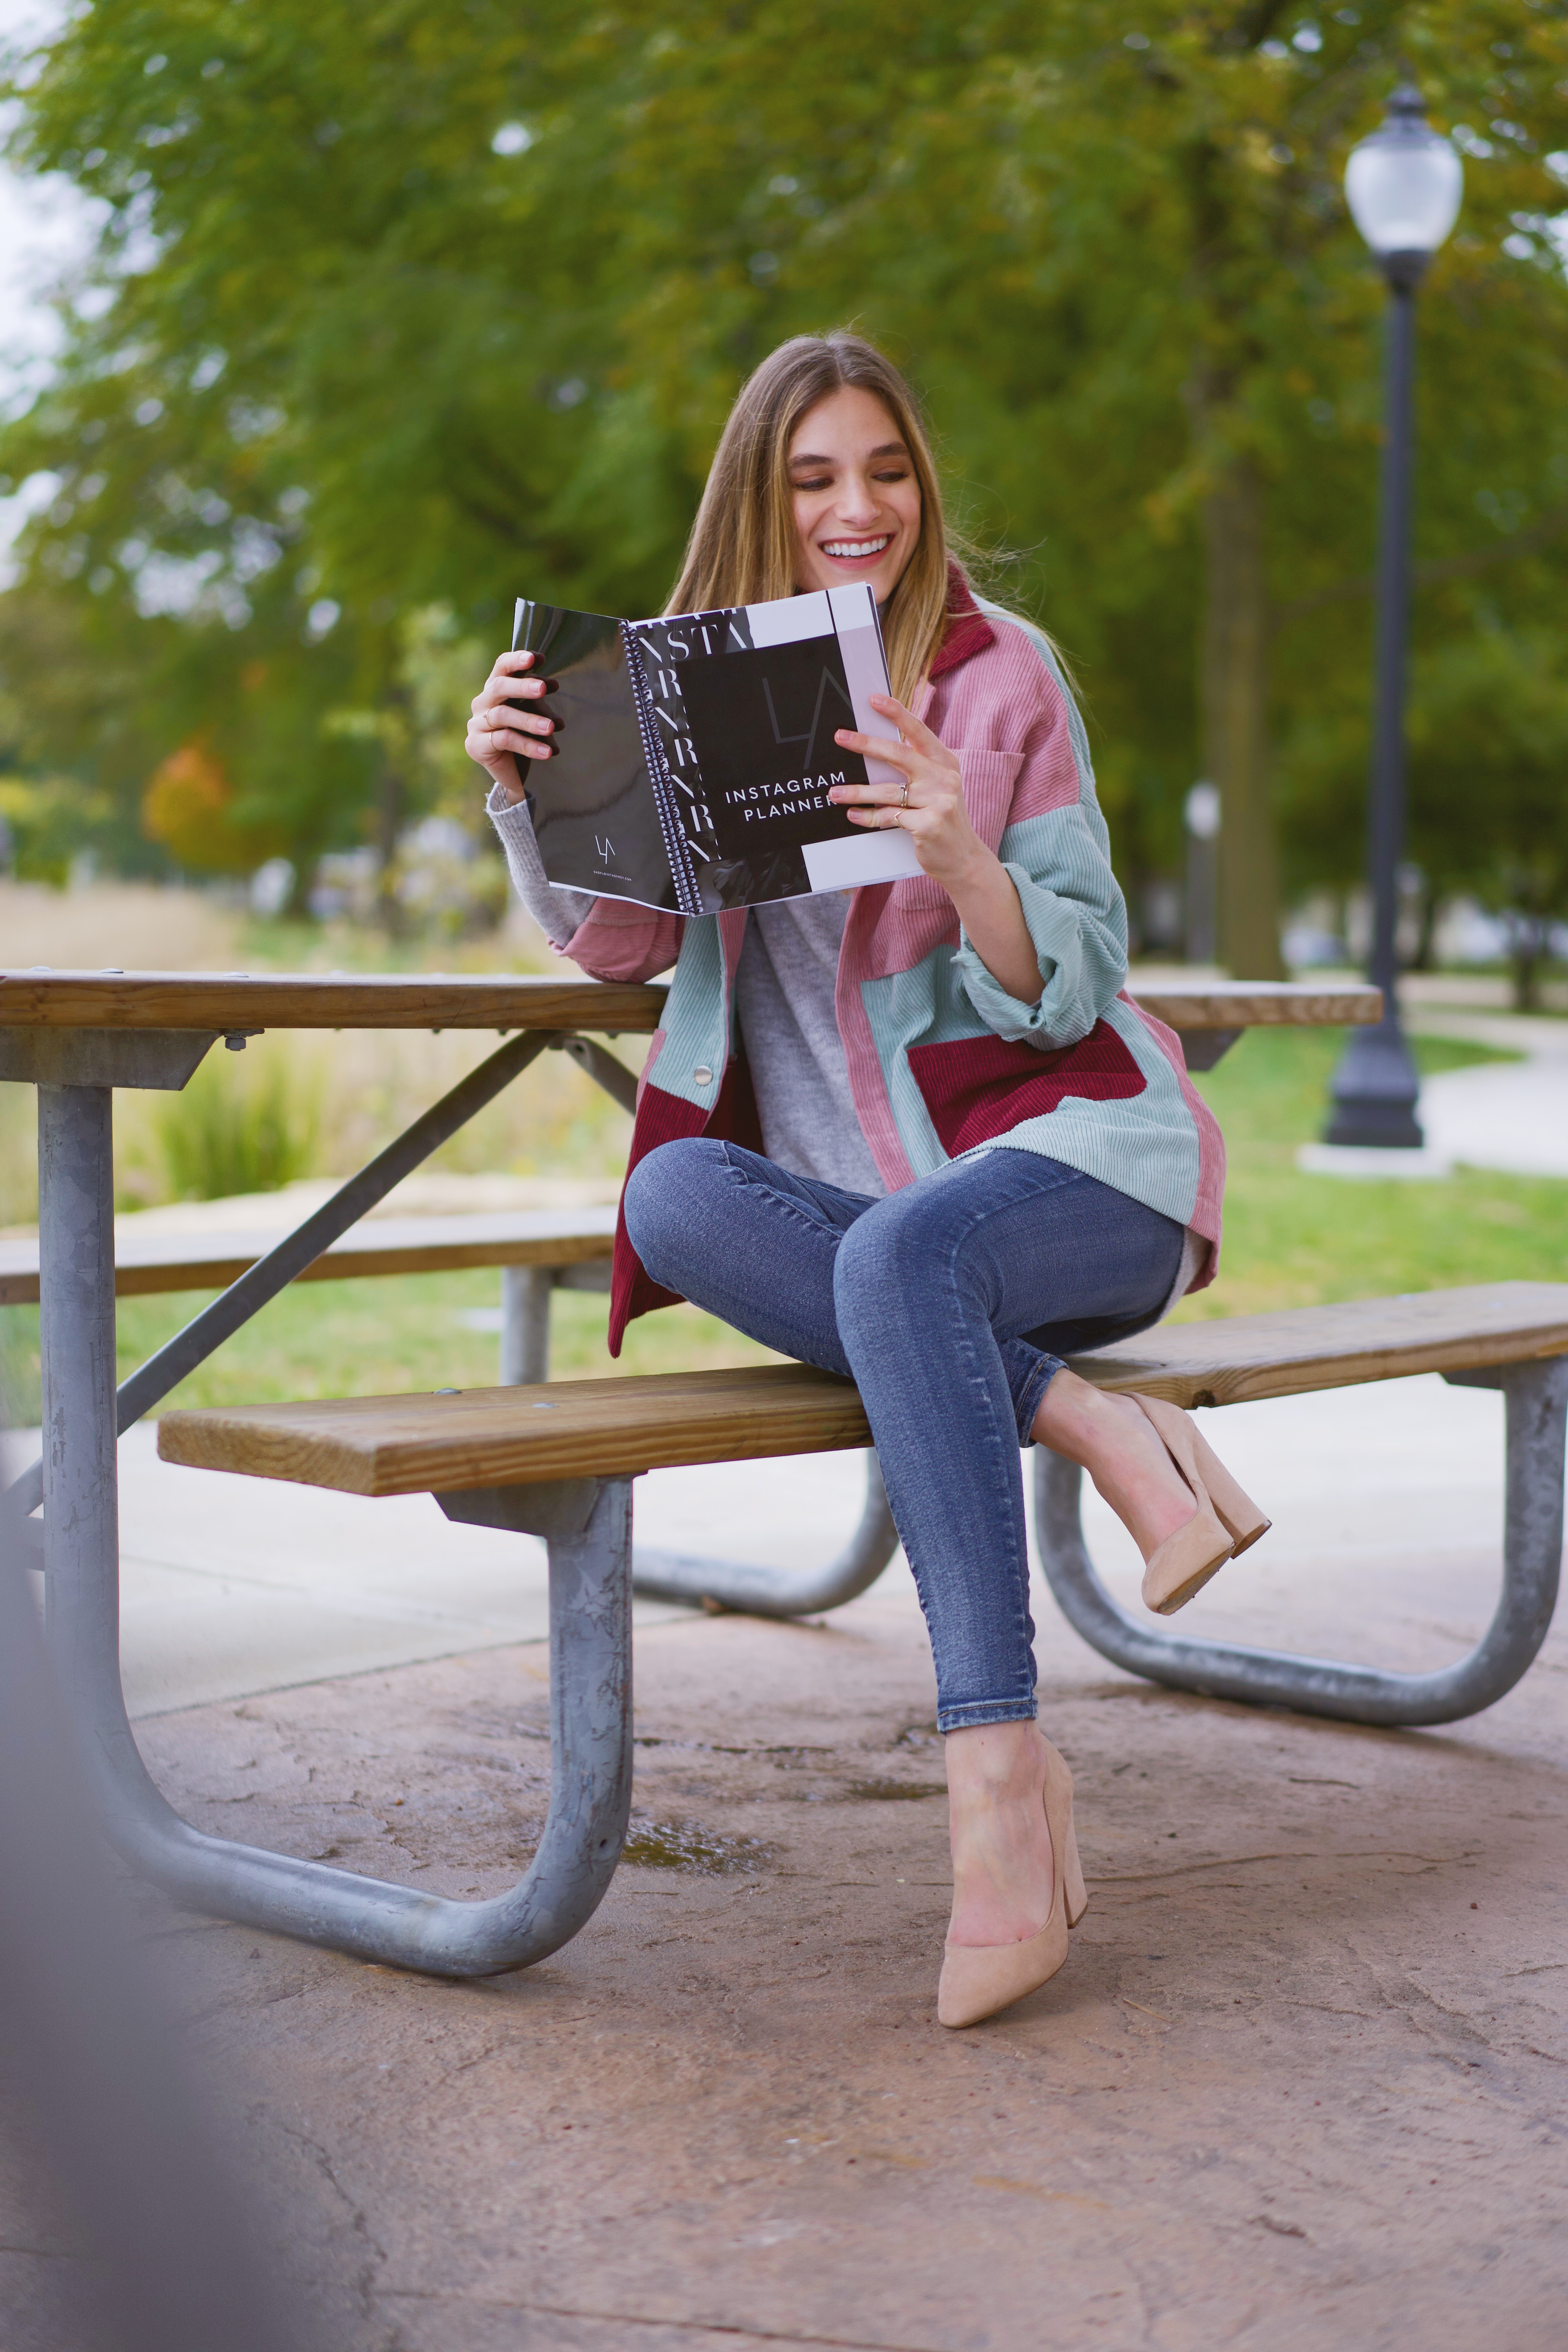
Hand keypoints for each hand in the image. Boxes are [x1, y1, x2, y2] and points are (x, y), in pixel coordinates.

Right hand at [465, 650, 557, 805]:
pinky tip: (548, 752)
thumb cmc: (525, 737)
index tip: (538, 658)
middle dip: (522, 686)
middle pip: (498, 687)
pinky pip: (504, 740)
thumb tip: (553, 684)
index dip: (517, 661)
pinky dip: (529, 745)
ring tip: (551, 727)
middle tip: (542, 689)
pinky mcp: (476, 746)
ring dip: (529, 720)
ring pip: (502, 715)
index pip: (501, 667)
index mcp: (495, 688)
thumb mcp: (534, 714)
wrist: (514, 774)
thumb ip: (539, 700)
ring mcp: (476, 724)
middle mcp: (482, 702)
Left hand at [829, 694, 982, 891]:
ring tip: (835, 792)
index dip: (897, 714)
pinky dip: (868, 817)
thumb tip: (879, 749)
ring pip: (887, 791)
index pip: (919, 732)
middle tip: (841, 737)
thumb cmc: (943, 820)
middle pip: (899, 754)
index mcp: (946, 763)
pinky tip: (854, 815)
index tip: (874, 700)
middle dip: (866, 744)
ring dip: (857, 792)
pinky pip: (889, 817)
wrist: (964, 859)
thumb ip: (918, 769)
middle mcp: (944, 778)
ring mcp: (938, 801)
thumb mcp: (938, 789)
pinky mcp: (928, 824)